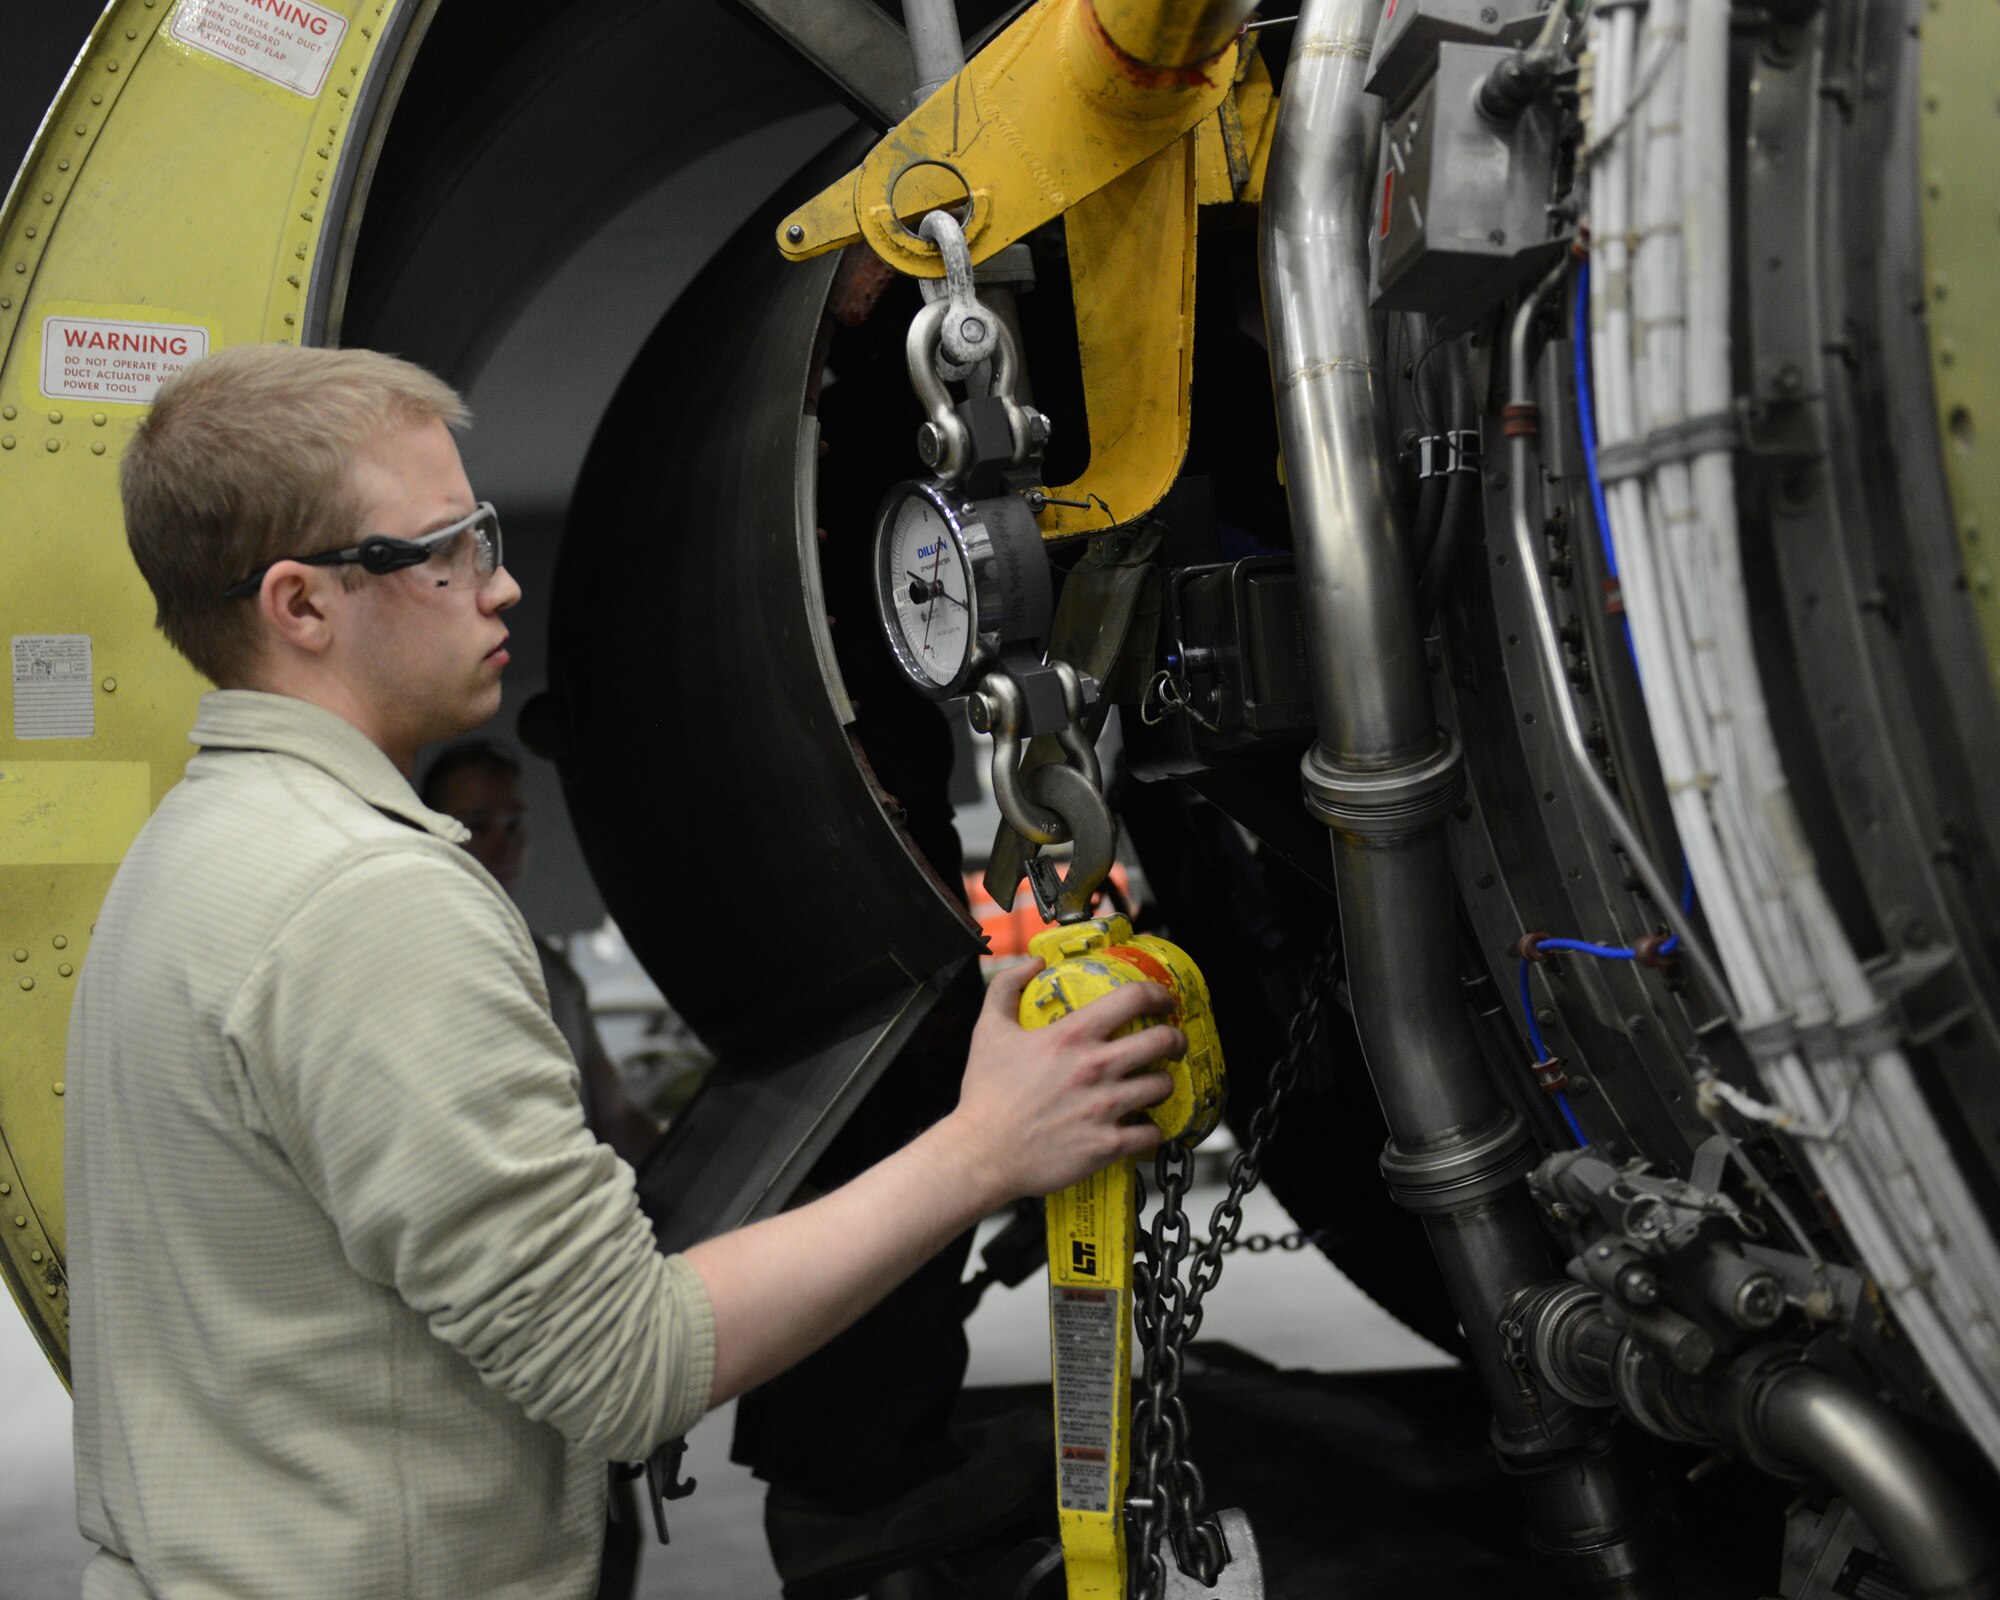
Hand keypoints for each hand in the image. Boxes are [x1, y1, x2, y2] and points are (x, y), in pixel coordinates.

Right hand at [944, 960, 1182, 1206]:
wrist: (980, 1154)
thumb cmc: (985, 1096)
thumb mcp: (988, 1030)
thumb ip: (1008, 987)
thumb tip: (1034, 964)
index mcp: (1070, 1036)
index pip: (1134, 998)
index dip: (1158, 995)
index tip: (1163, 1001)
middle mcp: (1094, 1068)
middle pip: (1163, 1041)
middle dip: (1175, 1039)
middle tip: (1170, 1043)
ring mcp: (1104, 1107)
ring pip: (1163, 1085)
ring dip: (1162, 1083)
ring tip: (1152, 1085)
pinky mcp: (1107, 1144)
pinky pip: (1152, 1133)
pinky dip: (1152, 1129)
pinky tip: (1141, 1125)